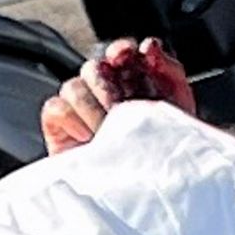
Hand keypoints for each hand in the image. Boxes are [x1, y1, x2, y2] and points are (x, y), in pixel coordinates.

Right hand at [42, 38, 194, 151]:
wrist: (156, 187)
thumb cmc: (168, 147)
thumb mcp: (179, 103)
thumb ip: (169, 68)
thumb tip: (147, 46)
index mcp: (131, 82)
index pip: (118, 52)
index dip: (121, 50)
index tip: (128, 57)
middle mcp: (104, 93)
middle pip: (93, 67)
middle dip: (107, 86)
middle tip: (120, 109)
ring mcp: (81, 112)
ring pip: (72, 86)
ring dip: (91, 106)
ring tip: (106, 130)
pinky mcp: (60, 130)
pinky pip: (55, 108)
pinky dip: (71, 119)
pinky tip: (89, 137)